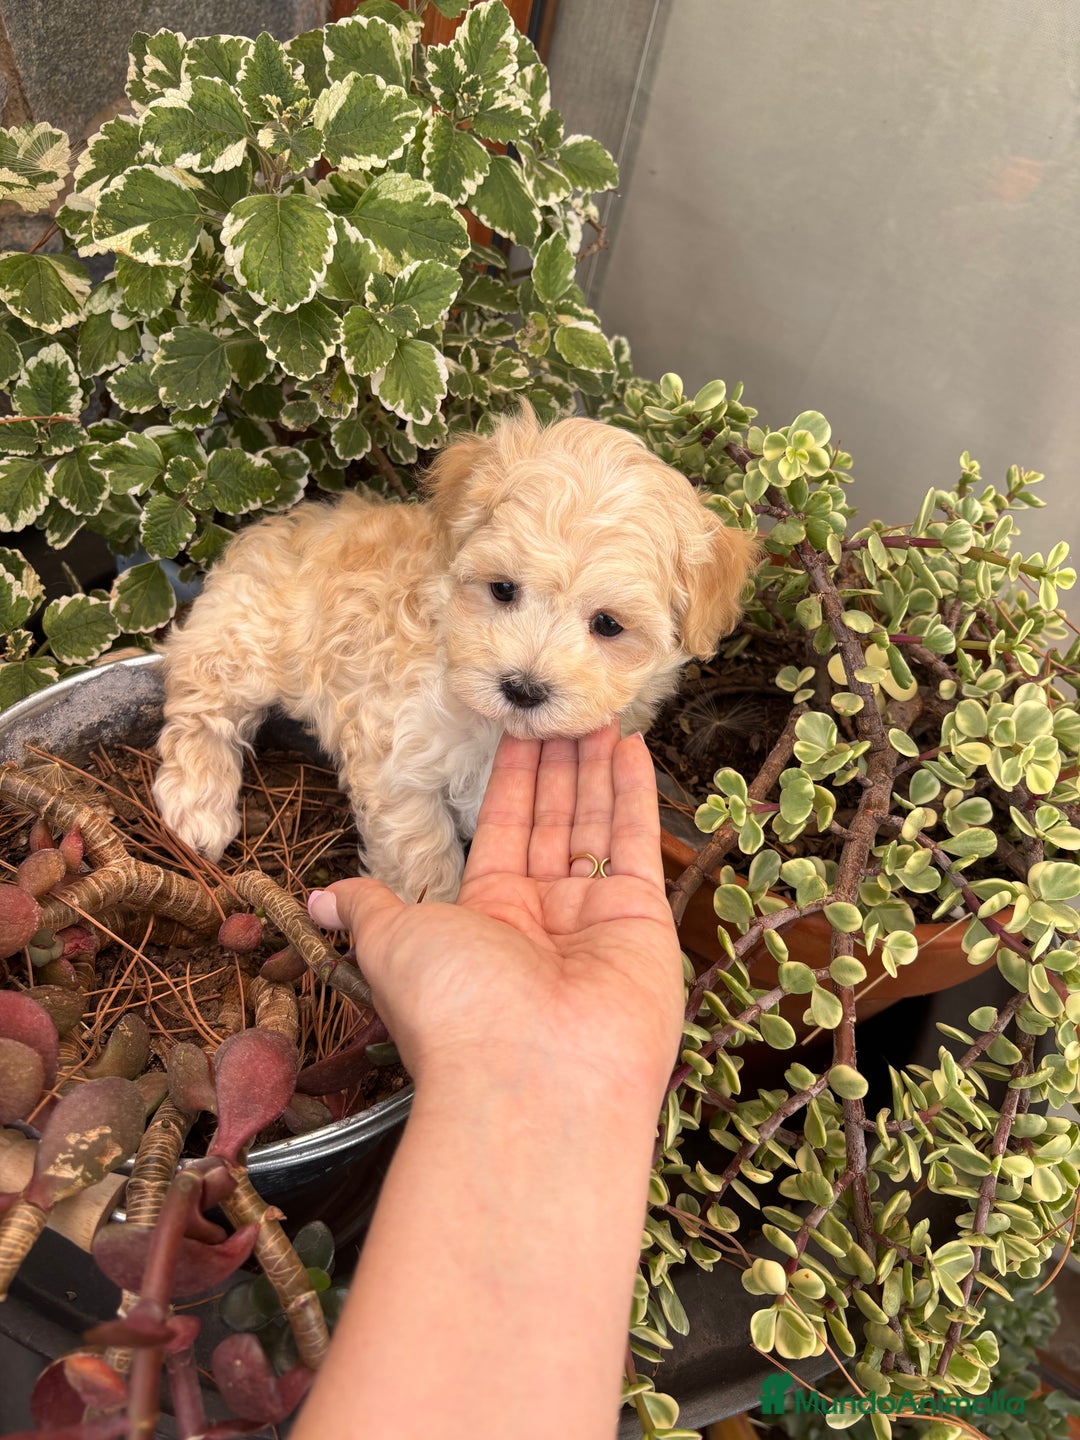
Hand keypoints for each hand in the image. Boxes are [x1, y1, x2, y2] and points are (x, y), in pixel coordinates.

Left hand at [308, 723, 683, 1106]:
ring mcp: (595, 920)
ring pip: (595, 825)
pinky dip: (636, 794)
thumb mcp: (392, 942)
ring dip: (597, 768)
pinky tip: (632, 746)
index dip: (510, 780)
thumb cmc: (453, 1005)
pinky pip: (637, 844)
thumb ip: (369, 906)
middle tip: (566, 709)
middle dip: (559, 765)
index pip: (501, 830)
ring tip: (599, 711)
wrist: (528, 1075)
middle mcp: (542, 917)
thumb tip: (321, 901)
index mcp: (484, 917)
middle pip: (552, 822)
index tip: (518, 731)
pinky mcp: (642, 922)